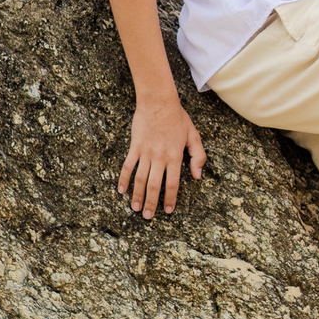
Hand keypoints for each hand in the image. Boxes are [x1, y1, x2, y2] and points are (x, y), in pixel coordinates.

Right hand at [118, 96, 205, 218]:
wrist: (158, 101)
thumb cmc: (177, 118)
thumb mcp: (193, 135)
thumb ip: (198, 156)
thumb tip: (198, 176)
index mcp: (176, 156)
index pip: (173, 183)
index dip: (170, 199)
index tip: (167, 211)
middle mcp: (160, 157)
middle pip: (155, 185)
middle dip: (152, 203)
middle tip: (148, 217)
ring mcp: (146, 152)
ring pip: (140, 179)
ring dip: (137, 195)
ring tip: (135, 208)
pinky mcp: (135, 147)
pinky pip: (127, 166)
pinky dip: (123, 179)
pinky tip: (120, 190)